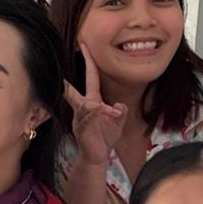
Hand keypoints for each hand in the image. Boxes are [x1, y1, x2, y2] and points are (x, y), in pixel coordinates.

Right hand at [63, 49, 127, 165]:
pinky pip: (92, 118)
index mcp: (93, 102)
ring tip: (104, 108)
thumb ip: (121, 112)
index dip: (89, 62)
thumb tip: (119, 105)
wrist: (96, 157)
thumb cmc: (105, 139)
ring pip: (86, 102)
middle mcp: (85, 106)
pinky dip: (104, 114)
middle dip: (83, 65)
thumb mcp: (118, 123)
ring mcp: (82, 116)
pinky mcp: (83, 127)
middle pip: (82, 82)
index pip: (91, 77)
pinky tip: (114, 114)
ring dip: (97, 105)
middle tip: (81, 46)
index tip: (85, 46)